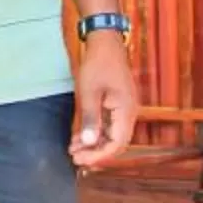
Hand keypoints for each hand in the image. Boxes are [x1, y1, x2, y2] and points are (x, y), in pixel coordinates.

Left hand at [68, 33, 138, 165]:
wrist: (106, 42)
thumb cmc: (97, 65)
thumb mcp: (89, 92)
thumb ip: (89, 118)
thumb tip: (88, 143)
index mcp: (126, 111)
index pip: (117, 144)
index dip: (99, 156)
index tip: (80, 160)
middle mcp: (129, 114)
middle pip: (116, 143)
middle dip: (95, 153)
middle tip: (74, 158)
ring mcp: (124, 109)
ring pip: (111, 136)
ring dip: (94, 144)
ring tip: (73, 149)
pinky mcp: (117, 105)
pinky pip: (109, 126)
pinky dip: (95, 133)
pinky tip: (79, 137)